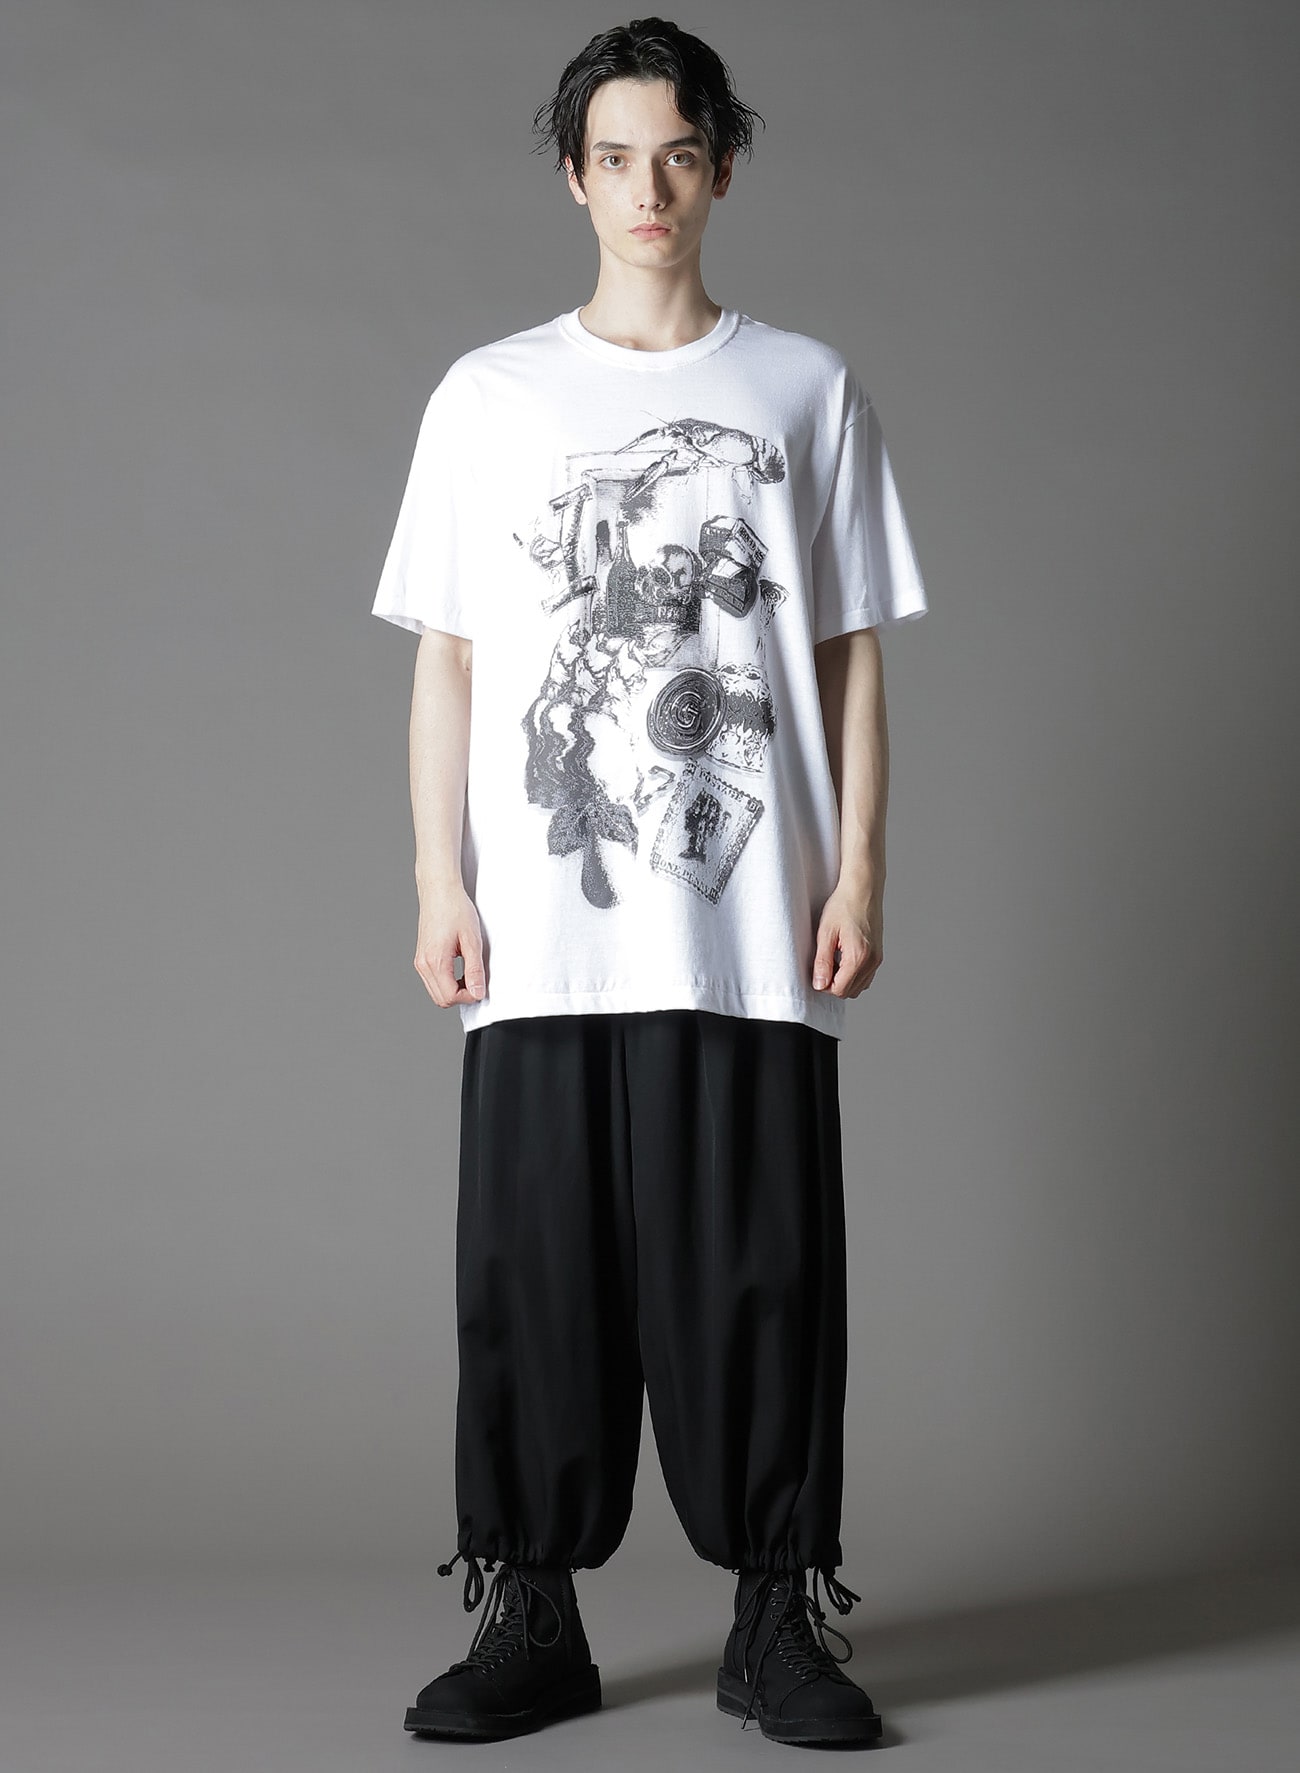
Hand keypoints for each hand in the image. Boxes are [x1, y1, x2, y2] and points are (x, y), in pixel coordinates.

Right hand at [414, 884, 486, 1007]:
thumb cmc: (455, 909)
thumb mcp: (472, 940)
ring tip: (469, 974)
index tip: (481, 985)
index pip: (450, 997)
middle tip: (476, 981)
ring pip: (436, 992)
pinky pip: (433, 981)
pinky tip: (459, 970)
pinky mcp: (421, 958)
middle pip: (441, 999)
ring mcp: (420, 962)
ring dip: (454, 990)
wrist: (439, 890)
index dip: (469, 996)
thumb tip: (478, 993)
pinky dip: (447, 982)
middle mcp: (423, 964)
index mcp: (435, 961)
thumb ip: (474, 970)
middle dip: (461, 996)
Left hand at [812, 882, 881, 997]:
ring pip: (859, 986)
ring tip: (833, 960)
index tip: (816, 971)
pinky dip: (854, 975)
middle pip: (850, 991)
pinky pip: (866, 976)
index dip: (824, 985)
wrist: (863, 888)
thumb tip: (819, 985)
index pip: (840, 990)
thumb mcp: (826, 933)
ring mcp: (878, 958)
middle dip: (834, 985)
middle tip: (822, 965)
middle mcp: (872, 961)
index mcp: (859, 957)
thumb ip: (823, 962)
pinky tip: (843, 959)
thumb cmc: (844, 905)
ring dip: (844, 981)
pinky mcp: (879, 954)